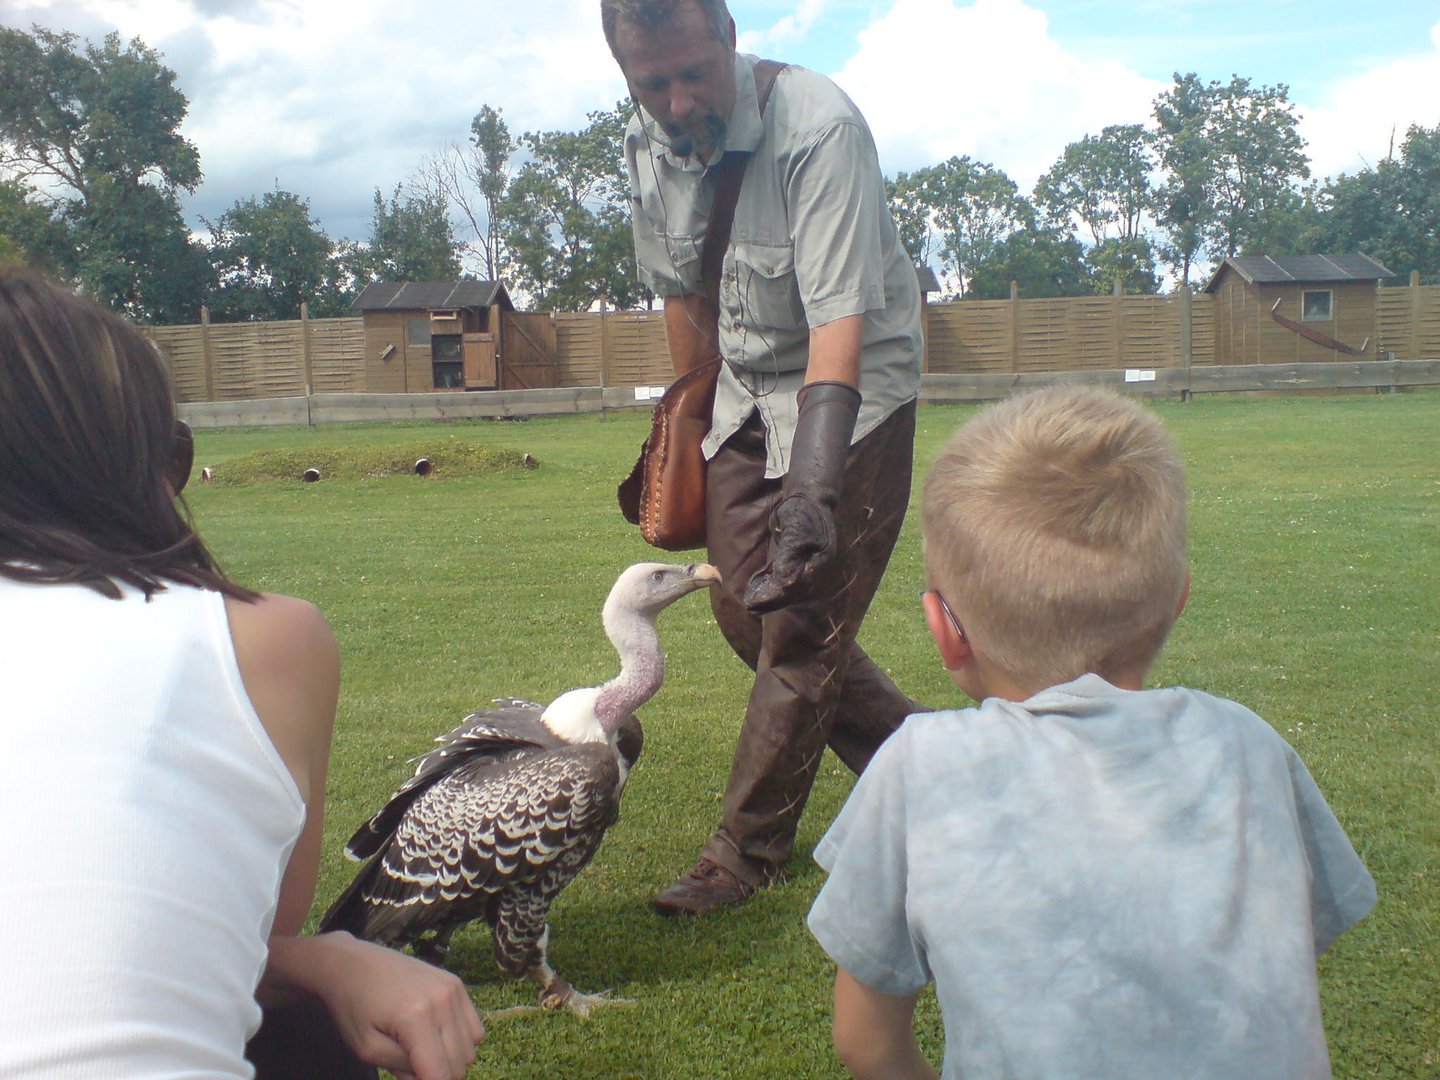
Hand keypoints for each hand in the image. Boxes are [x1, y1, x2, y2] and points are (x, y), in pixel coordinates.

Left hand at [302, 934, 484, 1079]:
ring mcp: (453, 989)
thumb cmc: (352, 1007)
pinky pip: (475, 1027)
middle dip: (438, 1074)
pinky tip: (436, 1035)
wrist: (353, 964)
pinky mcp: (456, 983)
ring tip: (422, 1050)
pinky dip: (460, 1040)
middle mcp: (442, 1001)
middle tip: (412, 1066)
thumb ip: (401, 1070)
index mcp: (416, 1019)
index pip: (441, 1074)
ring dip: (450, 1059)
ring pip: (470, 1048)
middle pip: (459, 1064)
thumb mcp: (366, 1048)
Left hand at [743, 491, 836, 613]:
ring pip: (791, 588)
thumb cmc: (802, 510)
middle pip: (795, 590)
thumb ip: (790, 553)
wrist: (809, 497)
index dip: (780, 595)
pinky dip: (773, 586)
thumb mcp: (795, 528)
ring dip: (772, 596)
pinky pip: (787, 580)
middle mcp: (816, 566)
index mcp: (820, 559)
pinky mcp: (799, 562)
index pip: (799, 584)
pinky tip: (759, 589)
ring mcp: (809, 565)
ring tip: (752, 603)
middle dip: (773, 600)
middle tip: (751, 606)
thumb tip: (785, 580)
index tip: (760, 601)